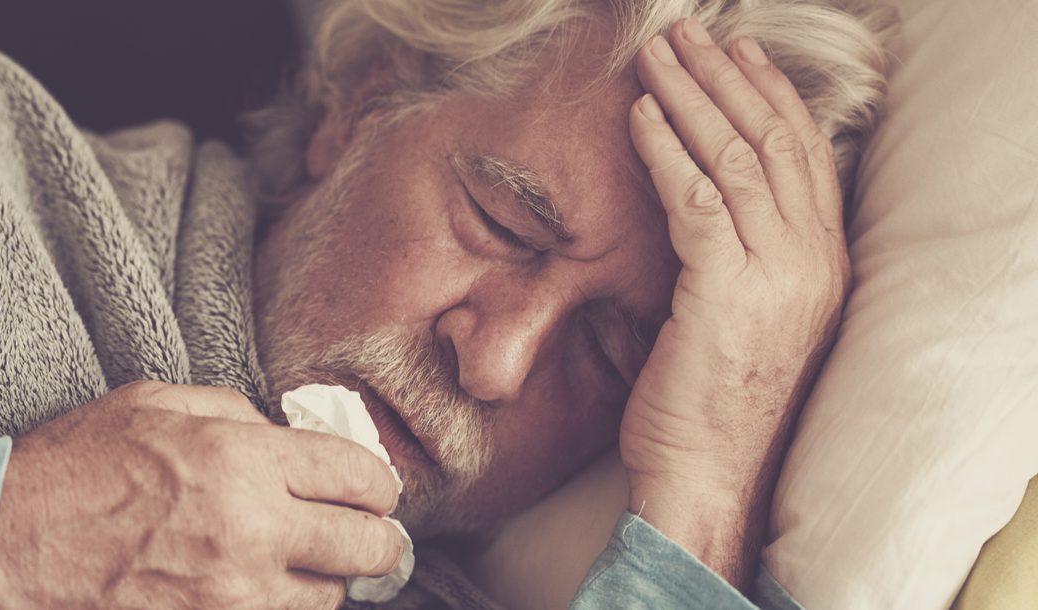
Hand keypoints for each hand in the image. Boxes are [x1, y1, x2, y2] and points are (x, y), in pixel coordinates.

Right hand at [0, 381, 404, 609]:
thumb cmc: (73, 469)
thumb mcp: (155, 405)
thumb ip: (236, 412)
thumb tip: (287, 433)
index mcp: (243, 460)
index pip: (361, 476)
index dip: (380, 484)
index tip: (375, 490)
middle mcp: (252, 531)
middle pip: (368, 546)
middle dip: (377, 538)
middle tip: (368, 534)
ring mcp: (234, 597)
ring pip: (330, 599)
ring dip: (327, 580)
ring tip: (304, 562)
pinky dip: (284, 609)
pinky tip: (263, 591)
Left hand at [620, 19, 849, 584]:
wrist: (707, 478)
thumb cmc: (709, 404)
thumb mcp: (743, 318)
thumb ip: (741, 256)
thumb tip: (706, 200)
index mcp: (822, 265)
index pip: (805, 157)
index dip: (771, 96)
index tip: (739, 53)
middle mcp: (812, 263)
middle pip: (776, 142)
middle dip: (728, 78)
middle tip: (691, 33)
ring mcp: (777, 277)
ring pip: (739, 158)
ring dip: (694, 98)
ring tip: (658, 55)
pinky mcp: (728, 292)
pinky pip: (696, 199)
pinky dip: (667, 151)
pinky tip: (641, 116)